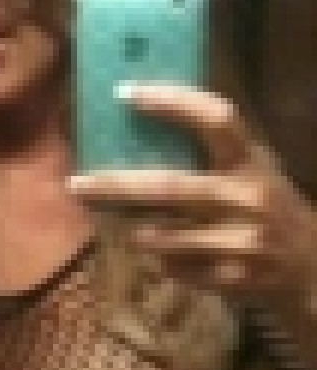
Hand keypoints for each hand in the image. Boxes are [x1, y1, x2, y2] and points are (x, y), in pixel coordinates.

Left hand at [68, 83, 316, 304]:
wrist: (310, 266)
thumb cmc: (267, 206)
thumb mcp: (252, 169)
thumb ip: (211, 150)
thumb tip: (143, 116)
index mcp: (252, 161)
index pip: (216, 119)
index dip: (172, 102)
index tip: (125, 92)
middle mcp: (247, 197)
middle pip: (169, 187)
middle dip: (115, 186)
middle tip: (75, 183)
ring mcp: (240, 241)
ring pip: (161, 236)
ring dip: (133, 230)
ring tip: (121, 222)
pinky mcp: (231, 278)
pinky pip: (174, 269)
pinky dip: (160, 261)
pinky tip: (163, 254)